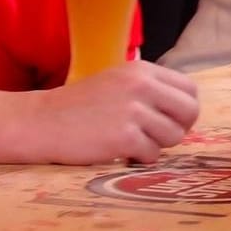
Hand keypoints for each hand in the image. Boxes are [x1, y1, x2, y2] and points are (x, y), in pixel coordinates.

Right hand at [19, 62, 201, 164]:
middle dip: (178, 128)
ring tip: (133, 142)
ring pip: (174, 136)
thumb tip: (186, 109)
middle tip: (157, 136)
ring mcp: (134, 111)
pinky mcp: (124, 137)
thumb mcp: (118, 82)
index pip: (190, 89)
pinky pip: (153, 154)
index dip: (184, 108)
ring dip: (157, 145)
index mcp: (143, 70)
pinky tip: (121, 153)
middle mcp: (142, 86)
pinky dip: (140, 159)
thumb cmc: (81, 105)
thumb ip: (151, 89)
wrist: (41, 121)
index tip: (170, 119)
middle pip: (189, 112)